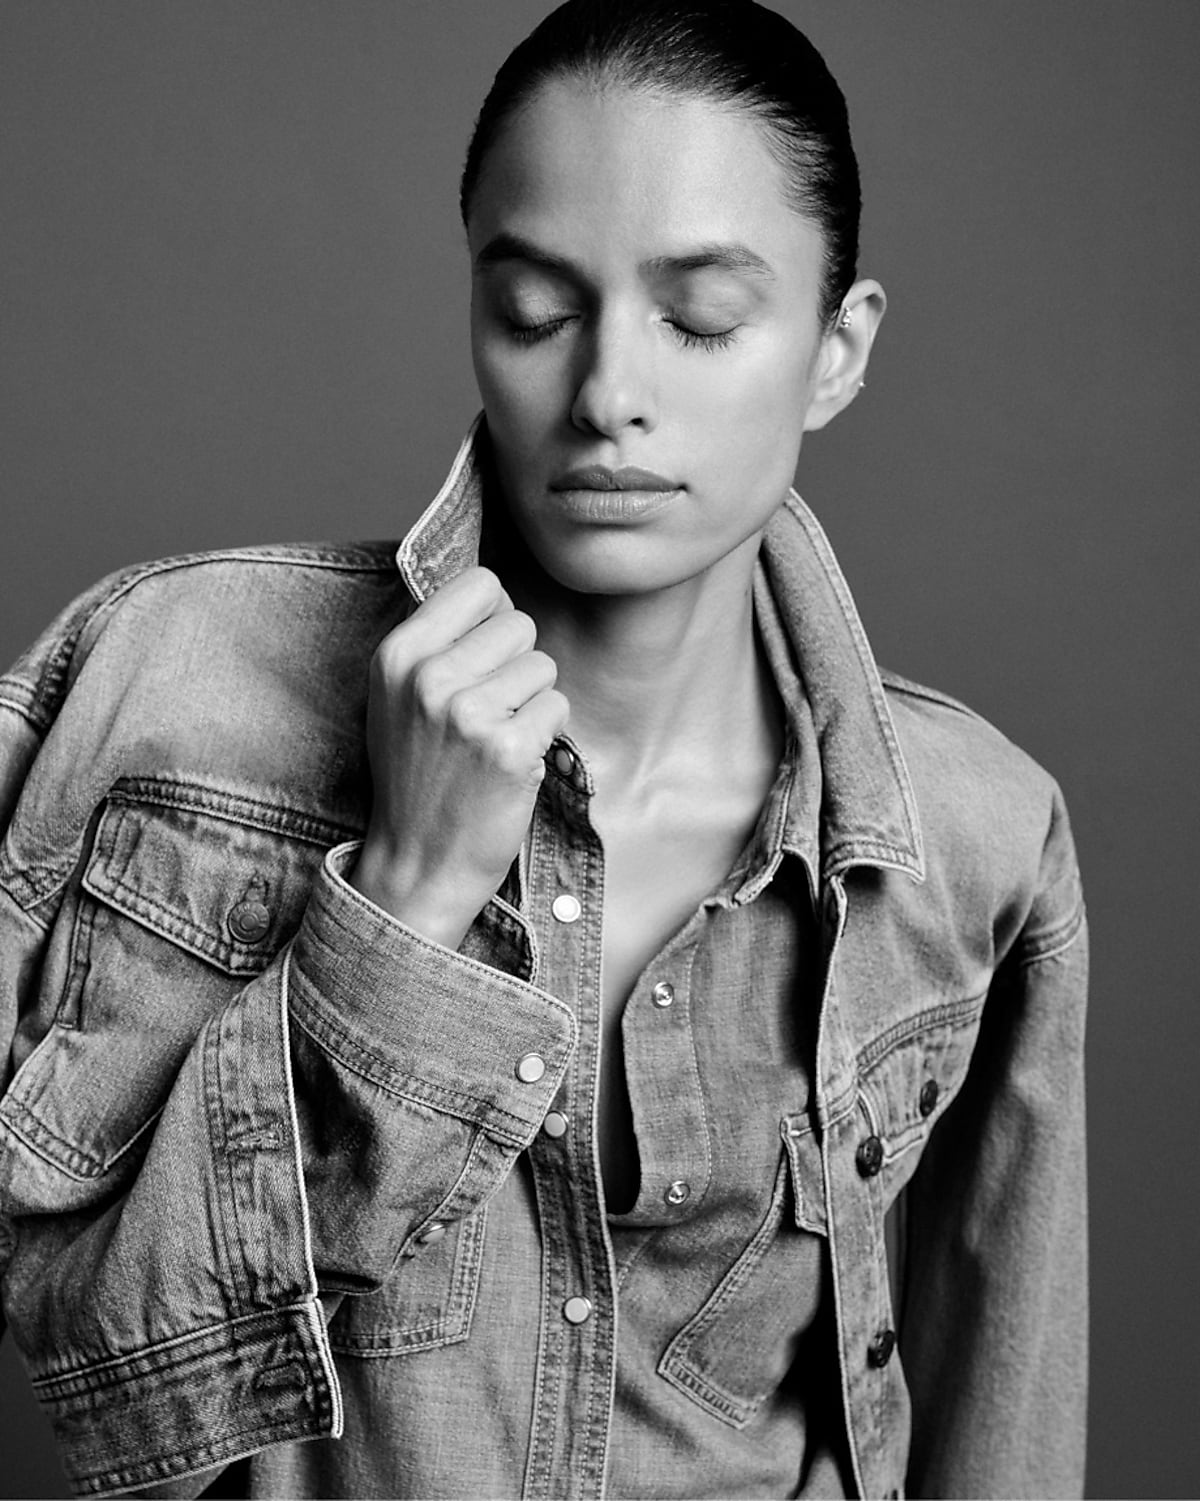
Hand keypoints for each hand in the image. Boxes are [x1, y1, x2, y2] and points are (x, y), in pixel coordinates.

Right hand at [349, 567, 567, 948]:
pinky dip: (547, 735)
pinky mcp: (509, 749)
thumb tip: (494, 591)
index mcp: (398, 654)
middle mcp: (429, 677)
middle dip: (517, 664)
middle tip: (489, 711)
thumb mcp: (397, 698)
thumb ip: (436, 641)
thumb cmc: (416, 776)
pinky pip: (558, 707)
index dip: (495, 618)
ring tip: (497, 738)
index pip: (481, 585)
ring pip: (544, 666)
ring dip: (534, 701)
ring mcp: (469, 713)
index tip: (484, 656)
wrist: (417, 864)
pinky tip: (513, 761)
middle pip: (521, 624)